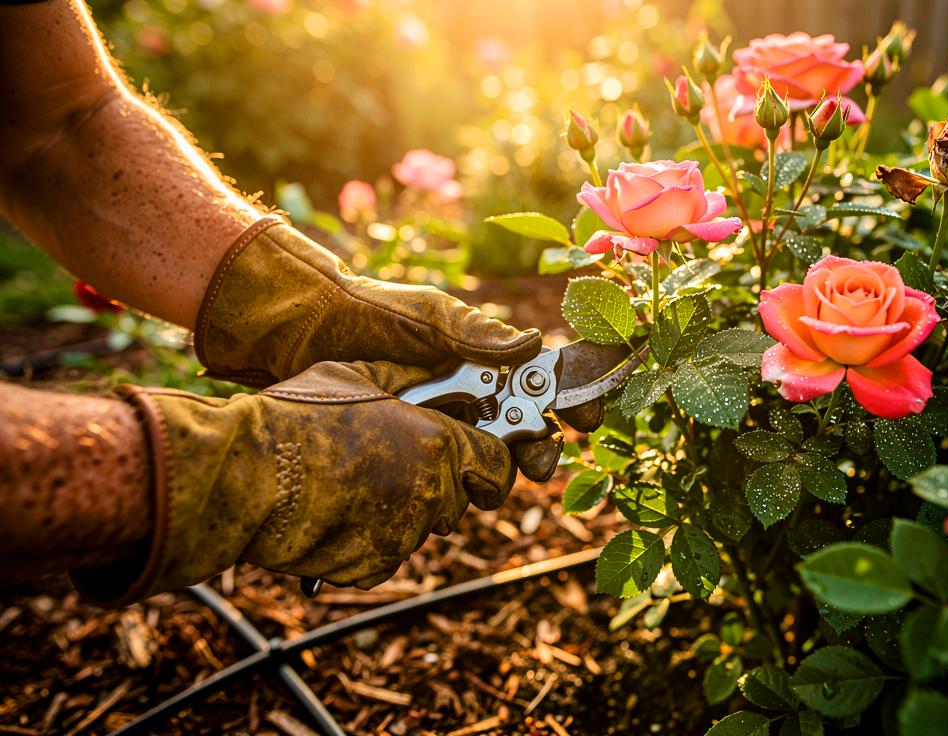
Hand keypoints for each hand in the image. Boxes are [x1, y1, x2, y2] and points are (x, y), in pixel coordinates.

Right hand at [71, 360, 519, 604]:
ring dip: (404, 510)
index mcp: (439, 444)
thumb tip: (441, 369)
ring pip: (423, 527)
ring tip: (356, 483)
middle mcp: (430, 493)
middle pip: (460, 499)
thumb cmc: (299, 417)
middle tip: (399, 466)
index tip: (481, 462)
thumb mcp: (361, 374)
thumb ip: (411, 379)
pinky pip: (387, 553)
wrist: (246, 475)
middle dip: (442, 486)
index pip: (499, 466)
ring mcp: (402, 534)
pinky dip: (371, 538)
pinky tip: (338, 511)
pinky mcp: (372, 565)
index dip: (492, 464)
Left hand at [193, 217, 602, 480]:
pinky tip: (454, 486)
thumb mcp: (427, 315)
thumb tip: (532, 345)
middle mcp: (468, 394)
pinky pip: (444, 474)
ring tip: (494, 478)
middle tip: (539, 464)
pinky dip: (456, 484)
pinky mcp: (409, 447)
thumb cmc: (368, 312)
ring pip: (488, 460)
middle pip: (523, 432)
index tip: (590, 418)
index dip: (571, 400)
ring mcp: (439, 423)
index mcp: (485, 359)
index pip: (543, 381)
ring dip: (499, 473)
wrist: (299, 331)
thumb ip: (476, 332)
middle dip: (539, 450)